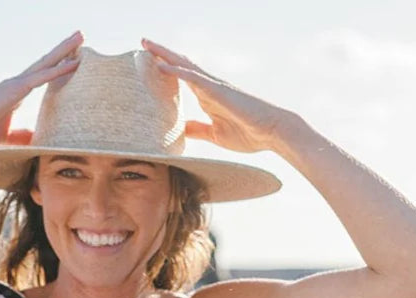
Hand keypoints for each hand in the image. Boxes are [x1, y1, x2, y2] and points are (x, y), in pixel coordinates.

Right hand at [0, 32, 82, 149]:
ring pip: (47, 63)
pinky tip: (73, 62)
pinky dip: (59, 69)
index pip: (40, 77)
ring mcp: (17, 84)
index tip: (71, 60)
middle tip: (81, 38)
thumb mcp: (7, 140)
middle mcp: (18, 84)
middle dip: (64, 51)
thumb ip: (21, 137)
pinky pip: (43, 76)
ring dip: (65, 50)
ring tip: (81, 37)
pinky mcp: (17, 88)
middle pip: (46, 64)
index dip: (56, 68)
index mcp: (16, 94)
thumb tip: (35, 141)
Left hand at [141, 38, 292, 153]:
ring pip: (183, 65)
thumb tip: (180, 130)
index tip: (149, 64)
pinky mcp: (217, 90)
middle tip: (143, 44)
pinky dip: (175, 70)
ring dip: (164, 54)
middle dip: (161, 54)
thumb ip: (198, 129)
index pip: (182, 79)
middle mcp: (208, 86)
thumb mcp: (215, 135)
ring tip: (146, 44)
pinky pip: (192, 77)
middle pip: (180, 65)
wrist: (272, 132)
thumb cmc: (248, 134)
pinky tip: (160, 64)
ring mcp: (212, 86)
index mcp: (207, 96)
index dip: (166, 70)